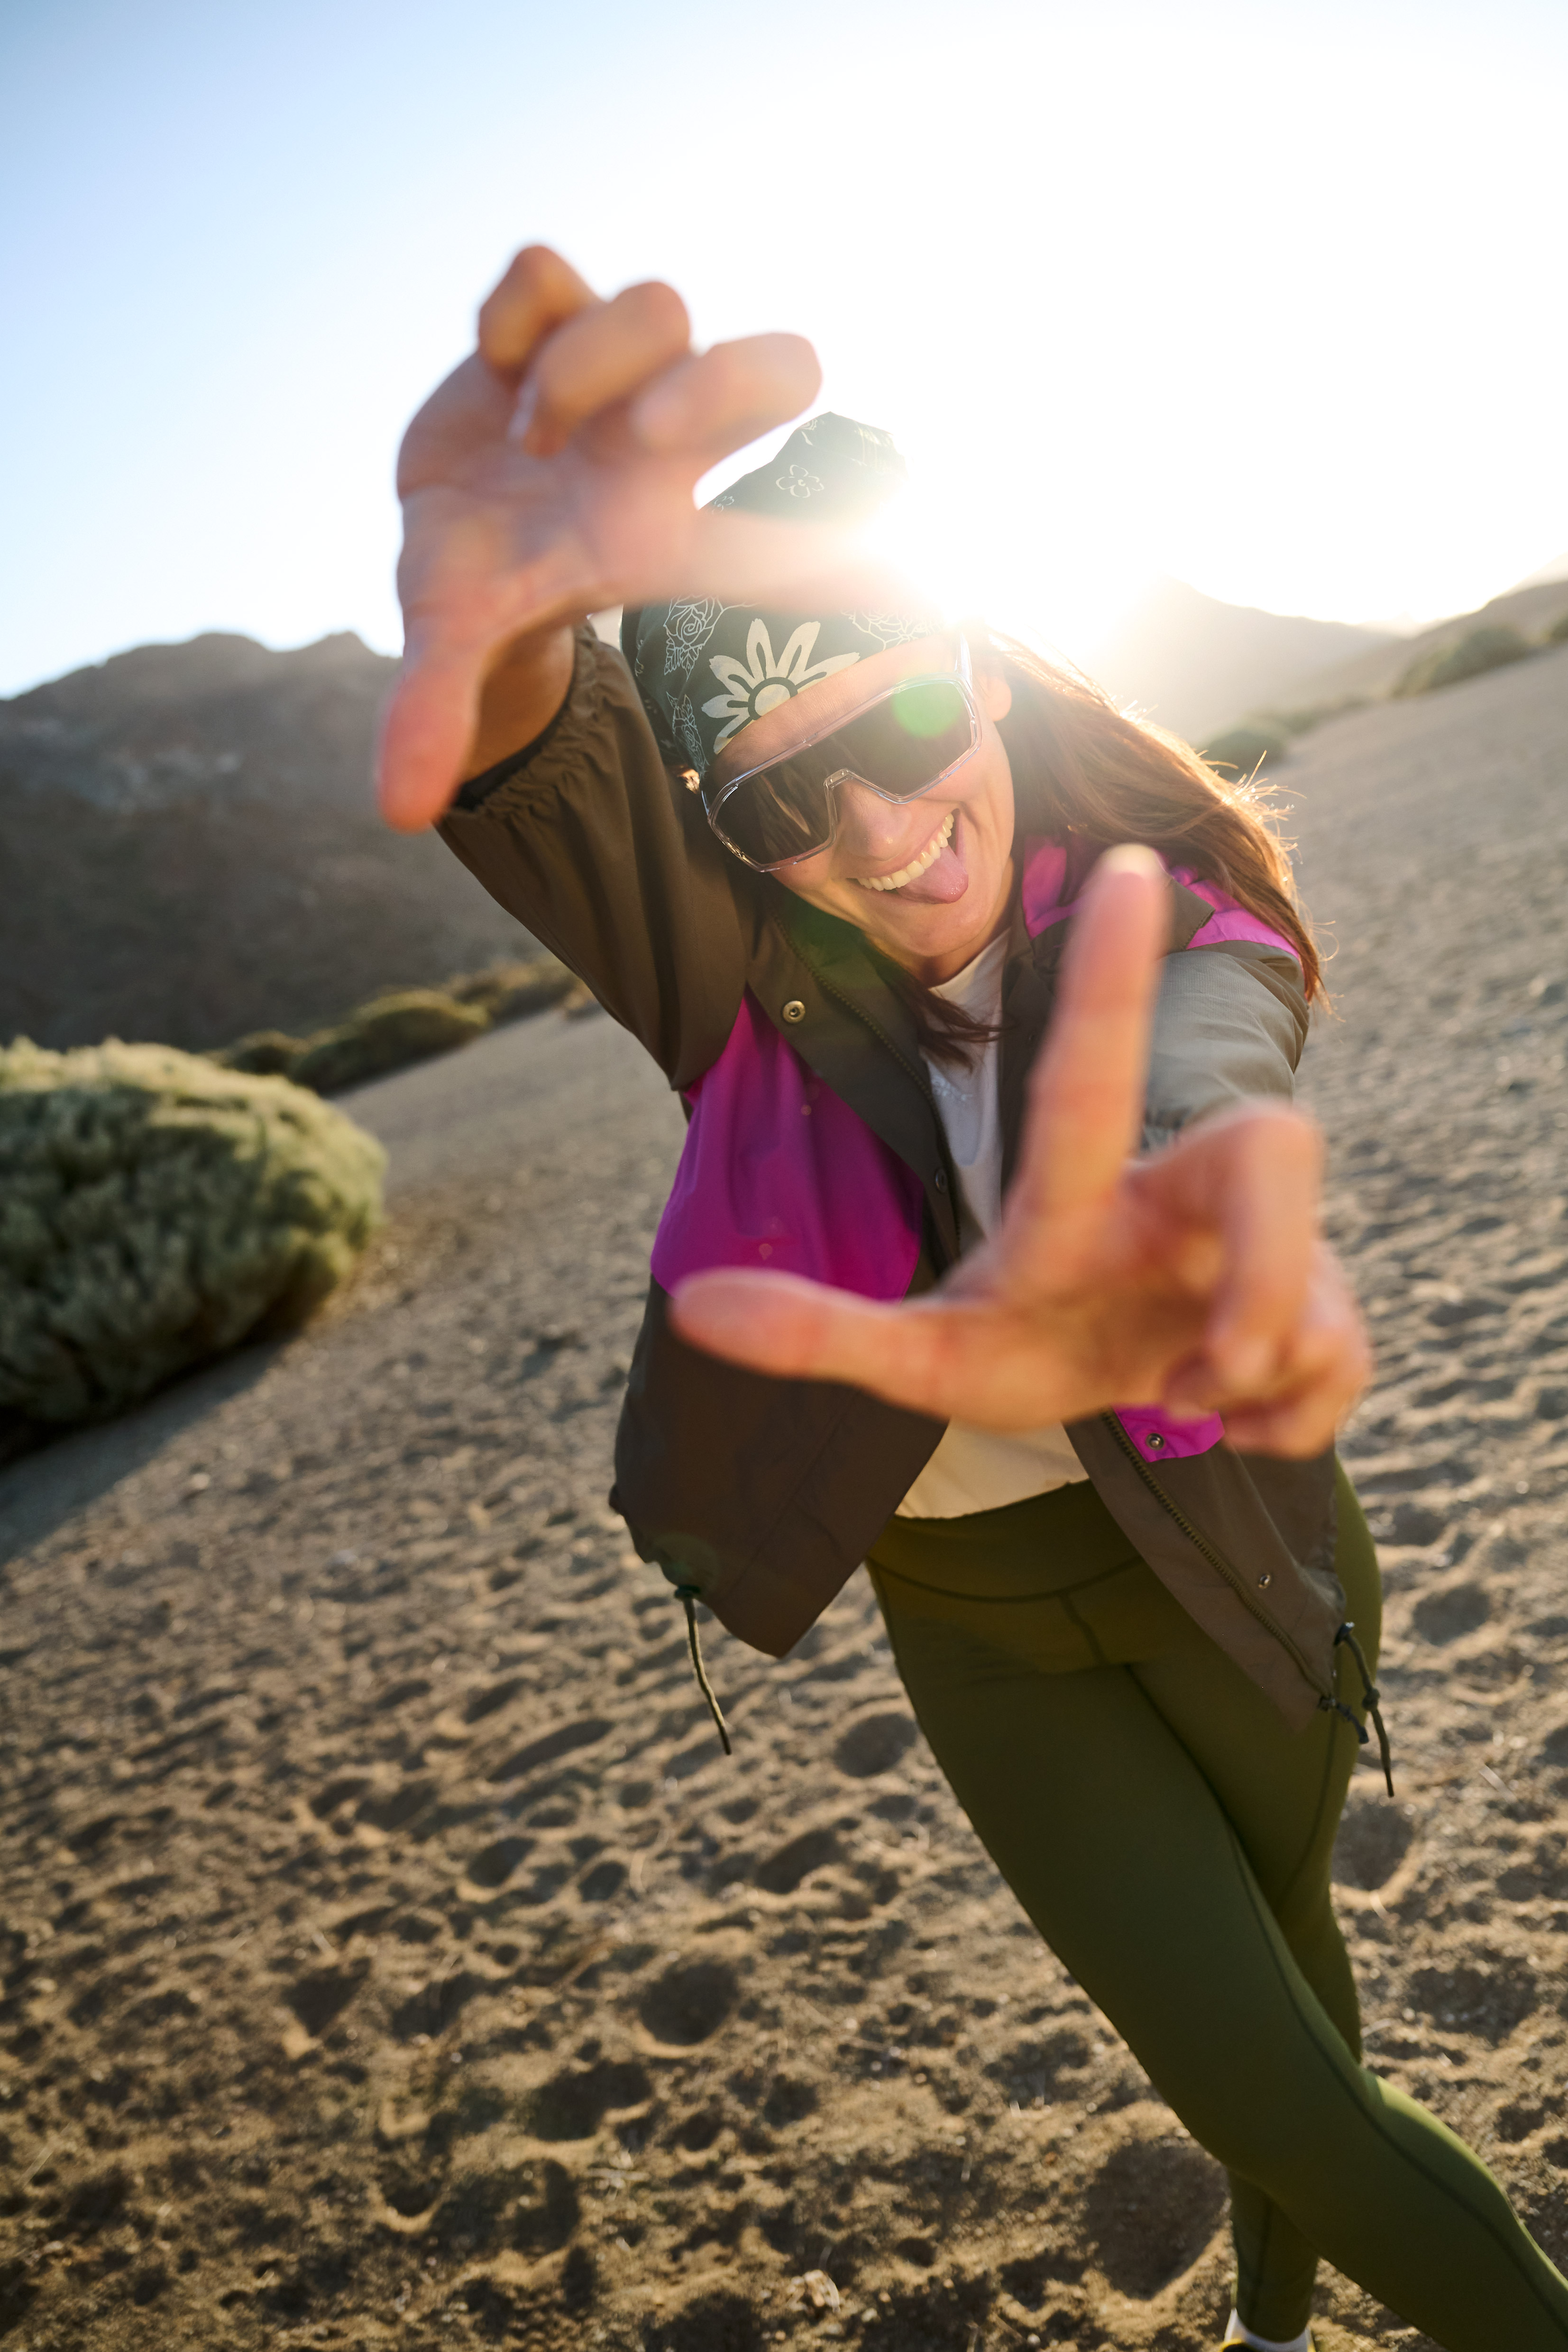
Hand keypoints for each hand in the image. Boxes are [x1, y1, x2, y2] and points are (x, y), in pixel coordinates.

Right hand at [379, 245, 875, 830]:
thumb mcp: (454, 647)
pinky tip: (494, 363)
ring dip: (584, 368)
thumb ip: (435, 717)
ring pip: (659, 308)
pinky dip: (517, 311)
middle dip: (728, 389)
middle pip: (785, 370)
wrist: (442, 520)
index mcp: (661, 539)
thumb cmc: (482, 587)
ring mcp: (620, 371)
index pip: (783, 552)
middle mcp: (664, 446)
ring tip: (532, 434)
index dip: (849, 559)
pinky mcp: (553, 313)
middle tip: (652, 430)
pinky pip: (551, 271)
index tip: (919, 577)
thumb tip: (393, 811)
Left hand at [671, 847, 1370, 1457]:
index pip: (1092, 1073)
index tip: (1129, 860)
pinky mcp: (1325, 1310)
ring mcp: (1267, 1247)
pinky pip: (1338, 1367)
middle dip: (1269, 1274)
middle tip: (1197, 1376)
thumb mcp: (924, 1361)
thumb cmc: (1024, 1344)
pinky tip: (1234, 1416)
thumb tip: (689, 1307)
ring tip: (1185, 1402)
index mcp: (1083, 1189)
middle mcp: (1184, 1189)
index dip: (1112, 975)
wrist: (1124, 1396)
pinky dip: (1283, 1423)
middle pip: (1277, 1148)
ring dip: (1260, 1375)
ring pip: (1317, 1296)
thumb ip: (818, 1334)